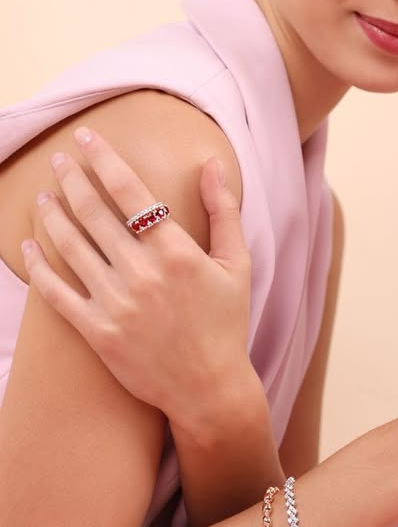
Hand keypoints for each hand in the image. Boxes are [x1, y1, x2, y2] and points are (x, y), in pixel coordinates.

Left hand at [20, 126, 255, 430]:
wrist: (209, 387)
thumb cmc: (227, 322)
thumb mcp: (238, 264)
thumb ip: (225, 211)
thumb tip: (213, 163)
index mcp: (178, 252)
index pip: (131, 192)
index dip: (105, 160)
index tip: (87, 138)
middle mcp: (143, 274)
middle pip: (94, 213)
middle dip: (72, 179)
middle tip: (60, 159)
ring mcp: (116, 304)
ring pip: (70, 246)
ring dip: (52, 214)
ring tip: (44, 194)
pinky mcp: (97, 332)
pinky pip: (56, 293)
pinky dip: (39, 266)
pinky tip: (29, 245)